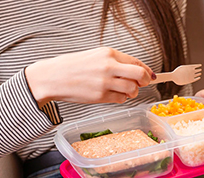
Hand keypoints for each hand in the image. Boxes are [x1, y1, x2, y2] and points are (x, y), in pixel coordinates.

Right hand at [25, 47, 154, 107]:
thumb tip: (139, 71)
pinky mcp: (101, 96)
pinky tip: (112, 95)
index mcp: (108, 53)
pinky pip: (121, 99)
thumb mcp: (96, 57)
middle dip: (145, 81)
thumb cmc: (74, 67)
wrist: (52, 77)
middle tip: (142, 84)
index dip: (147, 71)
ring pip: (132, 89)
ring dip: (132, 92)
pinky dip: (121, 98)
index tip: (151, 76)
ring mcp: (105, 82)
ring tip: (123, 90)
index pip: (137, 62)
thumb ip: (117, 62)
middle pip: (140, 75)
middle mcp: (109, 66)